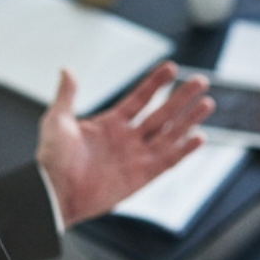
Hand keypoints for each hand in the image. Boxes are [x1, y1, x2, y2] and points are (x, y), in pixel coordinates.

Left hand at [35, 61, 213, 226]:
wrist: (53, 192)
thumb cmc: (52, 160)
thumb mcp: (57, 120)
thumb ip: (67, 95)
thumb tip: (67, 70)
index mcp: (109, 124)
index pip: (139, 98)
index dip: (155, 83)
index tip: (171, 67)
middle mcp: (126, 139)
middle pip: (161, 113)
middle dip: (181, 97)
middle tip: (199, 80)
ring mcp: (136, 157)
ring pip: (170, 133)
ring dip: (188, 119)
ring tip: (206, 102)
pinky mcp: (142, 176)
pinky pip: (168, 160)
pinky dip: (185, 149)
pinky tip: (199, 136)